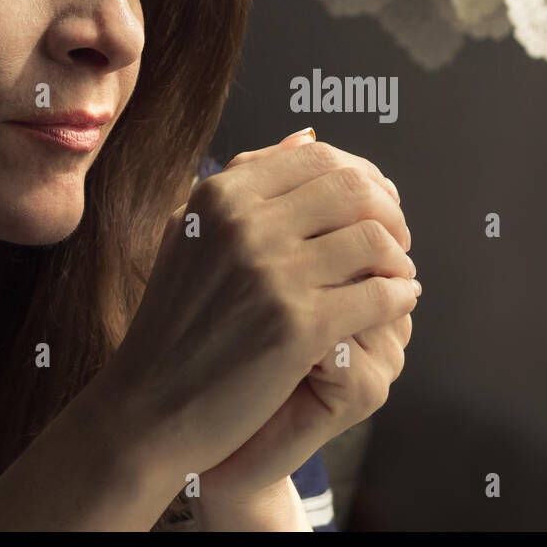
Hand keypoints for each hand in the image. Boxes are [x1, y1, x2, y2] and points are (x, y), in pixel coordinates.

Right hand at [99, 129, 417, 500]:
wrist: (147, 410)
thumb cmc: (173, 327)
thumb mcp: (190, 235)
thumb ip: (243, 183)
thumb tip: (305, 136)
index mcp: (220, 195)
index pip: (318, 156)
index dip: (362, 174)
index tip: (378, 201)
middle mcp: (245, 224)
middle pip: (354, 189)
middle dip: (389, 211)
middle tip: (397, 239)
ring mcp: (273, 274)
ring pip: (374, 238)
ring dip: (397, 256)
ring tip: (397, 273)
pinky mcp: (299, 326)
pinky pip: (379, 294)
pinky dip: (399, 296)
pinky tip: (397, 304)